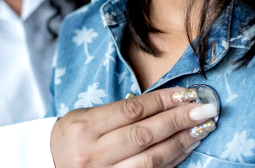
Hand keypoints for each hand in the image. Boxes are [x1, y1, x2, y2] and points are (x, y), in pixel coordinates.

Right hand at [50, 87, 216, 167]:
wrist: (49, 167)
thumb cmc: (72, 138)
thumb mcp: (84, 117)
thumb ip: (117, 113)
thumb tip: (163, 104)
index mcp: (84, 128)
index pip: (131, 110)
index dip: (162, 101)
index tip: (186, 93)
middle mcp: (94, 154)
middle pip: (144, 135)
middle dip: (178, 120)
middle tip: (204, 109)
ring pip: (151, 159)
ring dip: (181, 142)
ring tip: (202, 128)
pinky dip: (172, 161)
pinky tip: (186, 148)